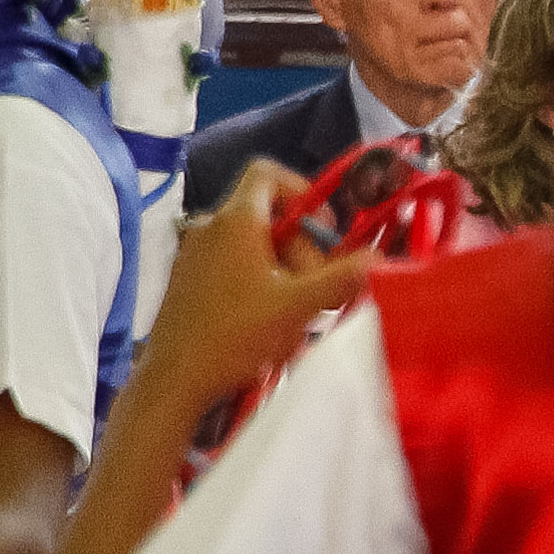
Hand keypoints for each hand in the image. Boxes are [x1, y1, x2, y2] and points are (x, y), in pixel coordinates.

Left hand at [144, 163, 375, 412]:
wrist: (174, 381)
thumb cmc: (235, 335)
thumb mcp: (298, 306)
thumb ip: (342, 278)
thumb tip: (378, 259)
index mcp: (236, 220)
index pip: (267, 172)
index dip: (302, 189)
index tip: (322, 226)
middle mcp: (210, 226)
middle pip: (268, 215)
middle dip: (301, 246)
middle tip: (316, 285)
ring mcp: (194, 253)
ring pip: (252, 243)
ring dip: (282, 268)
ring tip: (295, 309)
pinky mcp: (187, 279)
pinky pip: (232, 263)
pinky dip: (258, 280)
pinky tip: (267, 319)